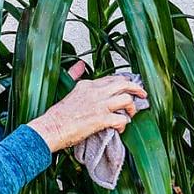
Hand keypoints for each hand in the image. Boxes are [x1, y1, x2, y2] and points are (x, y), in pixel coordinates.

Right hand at [27, 60, 147, 152]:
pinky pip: (121, 119)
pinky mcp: (101, 119)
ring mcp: (99, 105)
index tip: (129, 87)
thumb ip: (74, 74)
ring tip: (130, 115)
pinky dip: (124, 124)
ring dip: (132, 109)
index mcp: (88, 84)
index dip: (124, 82)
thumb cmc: (58, 114)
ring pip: (126, 100)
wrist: (51, 128)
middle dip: (136, 89)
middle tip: (142, 95)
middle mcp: (96, 92)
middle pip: (124, 84)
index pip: (112, 78)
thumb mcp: (68, 88)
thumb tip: (79, 64)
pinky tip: (120, 128)